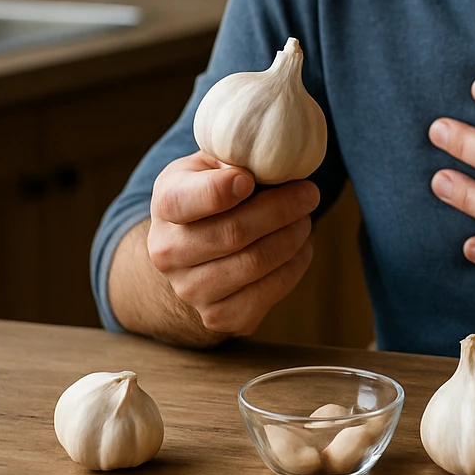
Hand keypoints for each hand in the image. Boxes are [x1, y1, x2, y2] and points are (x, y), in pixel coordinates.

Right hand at [147, 151, 319, 334]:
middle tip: (309, 193)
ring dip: (293, 237)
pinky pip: (267, 293)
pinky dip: (294, 266)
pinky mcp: (218, 317)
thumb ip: (232, 158)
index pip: (184, 200)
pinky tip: (301, 247)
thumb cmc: (209, 194)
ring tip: (305, 219)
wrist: (191, 252)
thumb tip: (264, 165)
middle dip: (282, 210)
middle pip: (233, 233)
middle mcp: (168, 253)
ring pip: (255, 263)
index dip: (220, 190)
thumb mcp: (210, 165)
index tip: (250, 179)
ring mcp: (190, 290)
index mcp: (165, 205)